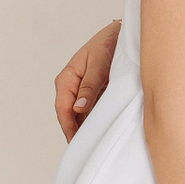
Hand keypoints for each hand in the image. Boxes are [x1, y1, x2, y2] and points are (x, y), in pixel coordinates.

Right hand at [54, 20, 121, 139]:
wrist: (121, 34)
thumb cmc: (108, 44)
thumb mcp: (99, 64)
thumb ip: (89, 86)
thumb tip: (78, 108)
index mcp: (66, 79)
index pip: (63, 109)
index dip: (68, 127)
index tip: (76, 141)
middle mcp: (71, 86)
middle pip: (69, 115)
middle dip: (76, 131)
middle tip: (86, 149)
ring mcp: (81, 90)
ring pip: (79, 114)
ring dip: (85, 127)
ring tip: (94, 143)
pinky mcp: (92, 92)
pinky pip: (90, 110)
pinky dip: (94, 119)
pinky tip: (101, 130)